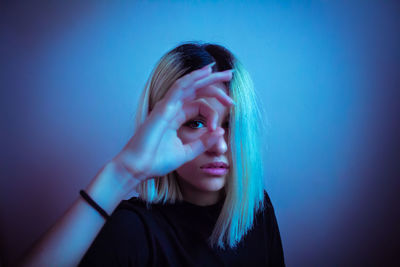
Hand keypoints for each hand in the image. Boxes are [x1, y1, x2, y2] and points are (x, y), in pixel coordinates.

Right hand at [113, 63, 233, 181]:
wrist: (138, 168)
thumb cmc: (156, 161)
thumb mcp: (187, 152)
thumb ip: (203, 142)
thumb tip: (221, 130)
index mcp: (176, 117)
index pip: (199, 106)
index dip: (214, 113)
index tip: (219, 129)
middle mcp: (172, 108)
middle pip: (196, 90)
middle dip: (214, 82)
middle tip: (231, 76)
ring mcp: (167, 106)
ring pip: (189, 84)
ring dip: (207, 76)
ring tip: (225, 72)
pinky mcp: (163, 107)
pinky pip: (179, 88)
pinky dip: (192, 78)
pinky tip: (205, 72)